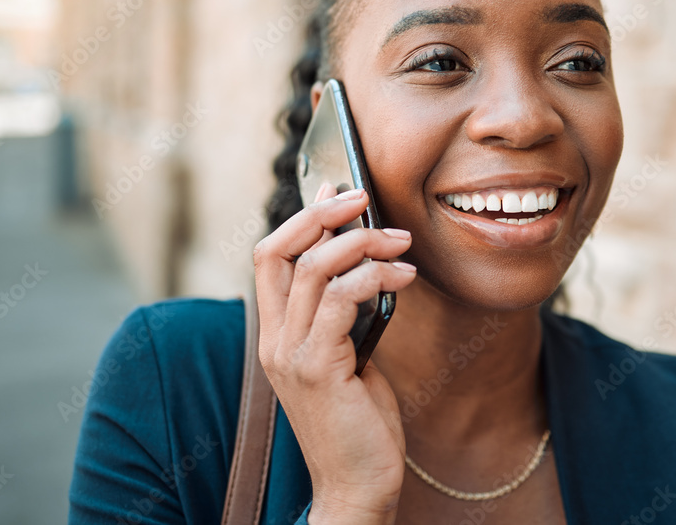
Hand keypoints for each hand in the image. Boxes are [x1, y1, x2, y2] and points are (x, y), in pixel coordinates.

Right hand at [253, 183, 415, 523]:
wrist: (358, 485)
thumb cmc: (360, 420)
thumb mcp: (349, 355)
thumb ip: (344, 312)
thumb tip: (364, 260)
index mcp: (277, 334)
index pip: (270, 257)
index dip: (301, 218)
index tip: (336, 190)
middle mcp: (274, 341)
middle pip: (279, 251)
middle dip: (322, 214)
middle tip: (364, 198)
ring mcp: (291, 354)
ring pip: (315, 269)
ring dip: (364, 243)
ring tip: (401, 243)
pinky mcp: (318, 368)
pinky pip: (342, 300)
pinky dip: (376, 277)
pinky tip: (405, 278)